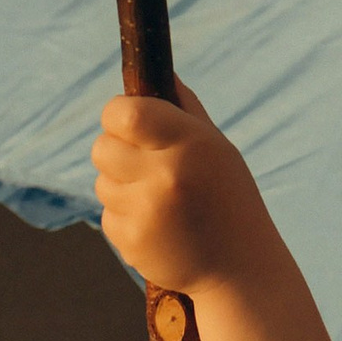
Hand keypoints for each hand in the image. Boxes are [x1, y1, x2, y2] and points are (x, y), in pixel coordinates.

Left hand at [93, 87, 271, 295]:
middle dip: (116, 151)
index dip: (117, 115)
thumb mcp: (217, 148)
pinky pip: (107, 215)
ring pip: (101, 182)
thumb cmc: (228, 198)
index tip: (128, 123)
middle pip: (102, 147)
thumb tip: (154, 72)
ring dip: (121, 186)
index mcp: (189, 143)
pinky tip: (157, 226)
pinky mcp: (132, 242)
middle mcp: (166, 175)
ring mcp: (146, 212)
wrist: (240, 269)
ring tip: (159, 200)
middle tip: (144, 163)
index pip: (124, 114)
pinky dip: (126, 217)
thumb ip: (183, 110)